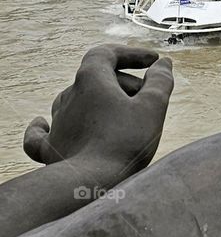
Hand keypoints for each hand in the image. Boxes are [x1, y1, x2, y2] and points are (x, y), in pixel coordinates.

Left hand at [23, 45, 173, 180]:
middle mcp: (69, 96)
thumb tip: (163, 63)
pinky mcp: (50, 149)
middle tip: (150, 101)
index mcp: (90, 79)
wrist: (91, 183)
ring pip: (74, 101)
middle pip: (97, 79)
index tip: (152, 62)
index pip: (106, 53)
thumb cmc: (124, 142)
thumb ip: (160, 81)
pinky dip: (44, 126)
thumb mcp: (152, 107)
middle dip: (125, 83)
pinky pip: (41, 133)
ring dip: (97, 102)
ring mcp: (57, 123)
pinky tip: (43, 123)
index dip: (130, 54)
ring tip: (120, 116)